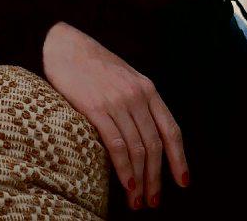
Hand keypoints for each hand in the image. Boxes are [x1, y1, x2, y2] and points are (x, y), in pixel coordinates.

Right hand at [42, 21, 189, 210]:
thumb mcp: (125, 77)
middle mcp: (136, 95)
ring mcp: (117, 101)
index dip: (179, 158)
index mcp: (147, 88)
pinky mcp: (96, 108)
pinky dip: (124, 169)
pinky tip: (126, 184)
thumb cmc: (93, 64)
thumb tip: (147, 137)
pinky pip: (116, 144)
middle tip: (153, 200)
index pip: (171, 129)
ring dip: (140, 180)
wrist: (65, 45)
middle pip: (154, 145)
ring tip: (138, 201)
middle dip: (156, 177)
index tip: (182, 181)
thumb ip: (138, 101)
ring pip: (137, 149)